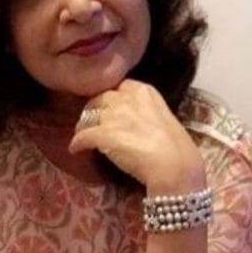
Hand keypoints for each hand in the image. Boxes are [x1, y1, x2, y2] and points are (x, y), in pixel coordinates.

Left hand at [68, 79, 204, 192]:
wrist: (174, 165)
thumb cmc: (176, 148)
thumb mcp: (164, 118)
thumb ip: (147, 113)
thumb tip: (136, 122)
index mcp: (144, 91)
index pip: (120, 87)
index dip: (112, 99)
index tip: (110, 108)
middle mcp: (126, 98)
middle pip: (100, 98)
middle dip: (94, 110)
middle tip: (93, 123)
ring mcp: (113, 115)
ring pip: (88, 116)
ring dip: (83, 126)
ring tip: (82, 136)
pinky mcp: (103, 134)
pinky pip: (82, 136)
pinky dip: (77, 143)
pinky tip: (75, 149)